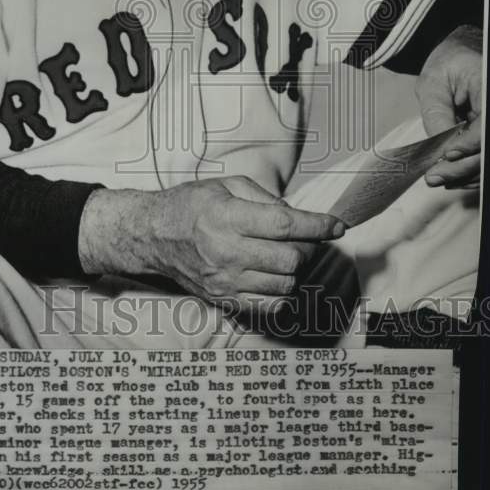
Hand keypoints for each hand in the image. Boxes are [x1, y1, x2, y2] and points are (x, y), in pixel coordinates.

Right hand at [78, 176, 344, 313]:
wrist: (151, 235)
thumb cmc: (190, 204)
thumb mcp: (226, 185)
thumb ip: (265, 198)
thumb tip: (299, 217)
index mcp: (227, 217)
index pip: (285, 224)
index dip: (318, 225)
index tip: (337, 225)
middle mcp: (226, 251)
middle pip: (291, 259)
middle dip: (307, 247)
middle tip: (302, 237)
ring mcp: (225, 281)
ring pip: (285, 284)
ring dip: (294, 269)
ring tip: (284, 254)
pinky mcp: (223, 300)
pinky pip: (270, 305)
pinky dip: (281, 291)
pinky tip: (274, 274)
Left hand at [415, 24, 482, 187]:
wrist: (458, 56)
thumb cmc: (448, 63)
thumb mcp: (433, 82)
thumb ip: (437, 113)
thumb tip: (441, 147)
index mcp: (489, 86)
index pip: (486, 125)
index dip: (470, 144)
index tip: (448, 154)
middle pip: (488, 148)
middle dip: (463, 167)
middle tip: (436, 177)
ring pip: (488, 158)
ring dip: (465, 173)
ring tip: (438, 178)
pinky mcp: (488, 132)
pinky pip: (485, 156)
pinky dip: (469, 169)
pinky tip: (450, 174)